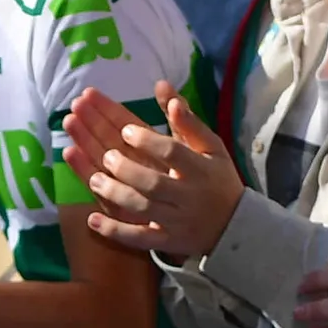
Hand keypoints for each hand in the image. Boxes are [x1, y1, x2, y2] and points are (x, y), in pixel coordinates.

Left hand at [64, 86, 243, 260]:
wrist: (235, 225)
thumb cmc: (217, 177)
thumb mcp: (210, 146)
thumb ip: (185, 119)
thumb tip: (161, 85)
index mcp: (200, 168)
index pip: (172, 153)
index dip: (147, 141)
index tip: (126, 131)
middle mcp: (188, 196)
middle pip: (153, 183)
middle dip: (126, 169)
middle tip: (108, 155)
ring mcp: (176, 222)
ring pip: (142, 210)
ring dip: (116, 195)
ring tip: (95, 179)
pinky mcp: (166, 242)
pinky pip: (139, 240)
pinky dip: (115, 232)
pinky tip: (92, 220)